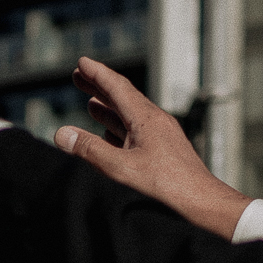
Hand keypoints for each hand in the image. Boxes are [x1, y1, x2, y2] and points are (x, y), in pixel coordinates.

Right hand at [51, 59, 252, 239]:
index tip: (81, 62)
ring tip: (91, 102)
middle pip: (122, 97)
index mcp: (146, 118)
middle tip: (79, 75)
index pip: (117, 88)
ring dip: (108, 107)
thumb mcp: (120, 167)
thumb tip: (62, 134)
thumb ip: (89, 150)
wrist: (200, 200)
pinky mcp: (162, 149)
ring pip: (129, 115)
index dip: (97, 74)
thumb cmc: (165, 185)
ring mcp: (160, 135)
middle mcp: (154, 121)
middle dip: (99, 86)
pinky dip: (118, 127)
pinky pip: (135, 131)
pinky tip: (111, 134)